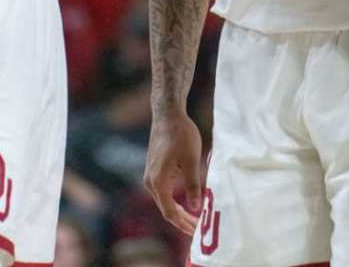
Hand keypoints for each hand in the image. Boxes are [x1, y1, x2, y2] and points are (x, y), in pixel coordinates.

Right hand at [143, 108, 204, 235]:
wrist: (167, 114)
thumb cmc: (180, 134)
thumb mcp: (191, 160)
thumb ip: (193, 185)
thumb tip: (196, 207)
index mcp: (157, 182)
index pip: (170, 212)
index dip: (184, 225)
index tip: (196, 233)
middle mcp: (150, 182)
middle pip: (166, 209)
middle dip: (182, 221)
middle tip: (198, 230)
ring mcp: (151, 176)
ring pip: (166, 201)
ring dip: (180, 211)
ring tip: (196, 219)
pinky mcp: (155, 170)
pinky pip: (165, 191)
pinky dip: (176, 200)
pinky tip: (188, 202)